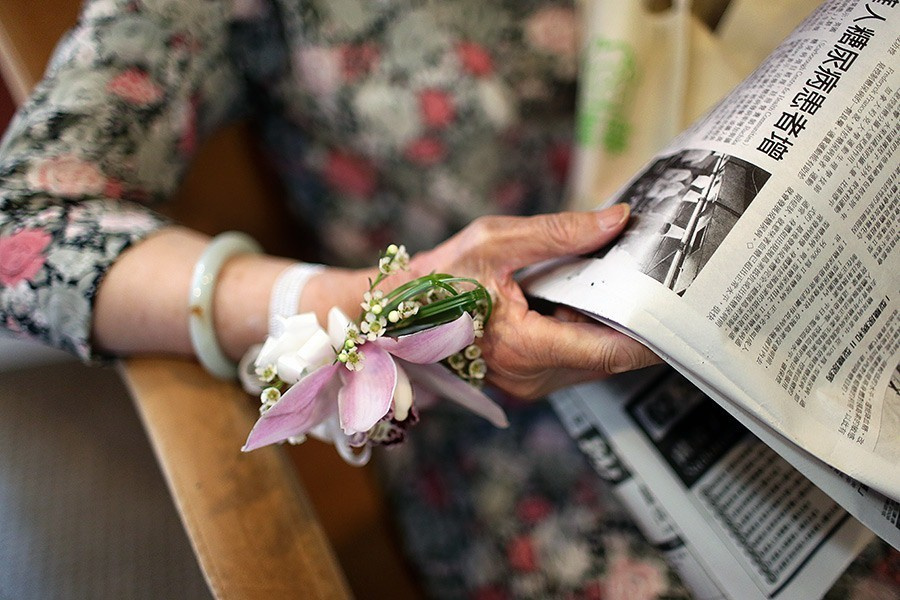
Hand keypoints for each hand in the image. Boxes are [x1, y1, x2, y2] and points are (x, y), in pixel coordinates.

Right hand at [407, 205, 660, 398]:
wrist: (394, 314)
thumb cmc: (435, 279)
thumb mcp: (495, 241)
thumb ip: (559, 232)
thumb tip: (617, 221)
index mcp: (524, 347)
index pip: (608, 350)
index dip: (650, 334)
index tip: (683, 311)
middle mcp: (531, 377)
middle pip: (607, 356)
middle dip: (634, 321)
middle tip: (662, 280)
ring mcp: (530, 383)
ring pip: (594, 360)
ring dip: (611, 325)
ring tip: (626, 283)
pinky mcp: (528, 378)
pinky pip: (575, 359)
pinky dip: (588, 330)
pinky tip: (588, 298)